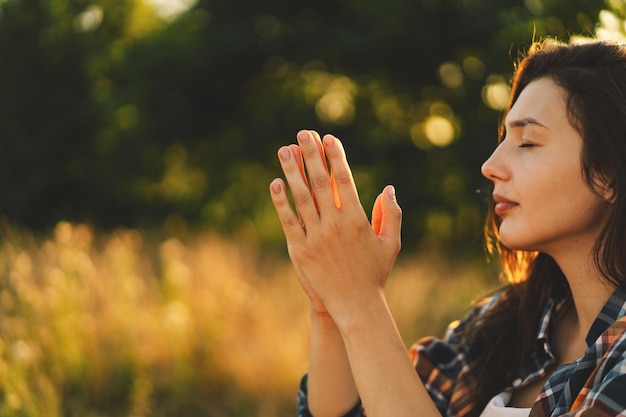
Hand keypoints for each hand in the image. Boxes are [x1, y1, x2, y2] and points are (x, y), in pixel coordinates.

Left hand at [269, 130, 401, 326]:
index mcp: (357, 220)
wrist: (355, 306)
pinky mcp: (300, 250)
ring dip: (292, 171)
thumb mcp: (391, 244)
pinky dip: (281, 202)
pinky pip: (288, 221)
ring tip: (284, 149)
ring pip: (302, 197)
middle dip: (311, 155)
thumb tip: (388, 189)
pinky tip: (275, 183)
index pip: (344, 180)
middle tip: (302, 134)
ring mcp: (316, 237)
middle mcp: (335, 225)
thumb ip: (390, 214)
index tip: (328, 139)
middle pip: (320, 182)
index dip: (335, 157)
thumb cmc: (375, 274)